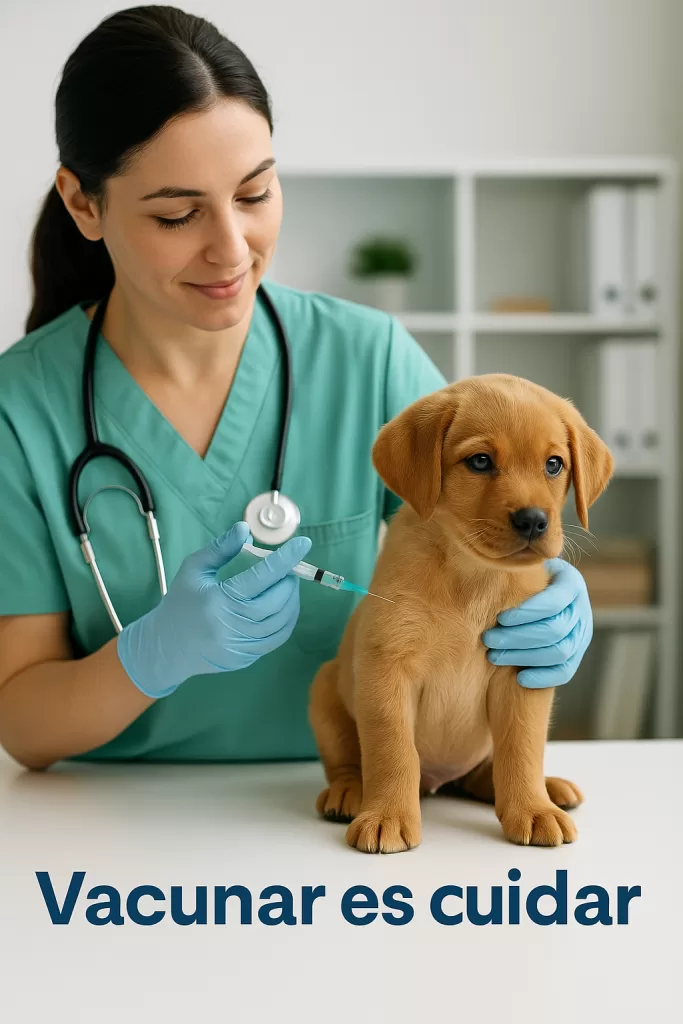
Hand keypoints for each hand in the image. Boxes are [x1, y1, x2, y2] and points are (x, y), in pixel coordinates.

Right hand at [117, 521, 311, 697]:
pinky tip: (283, 606)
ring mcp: (240, 646)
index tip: (303, 543)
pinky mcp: (246, 658)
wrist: (165, 647)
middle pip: (276, 601)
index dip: (284, 559)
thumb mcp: (193, 570)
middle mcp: (231, 625)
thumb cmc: (180, 602)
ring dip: (291, 600)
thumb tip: (245, 529)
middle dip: (288, 581)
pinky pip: (277, 638)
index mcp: (217, 600)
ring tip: (287, 585)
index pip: (260, 577)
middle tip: (289, 569)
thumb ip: (220, 548)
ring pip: (281, 621)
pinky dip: (286, 619)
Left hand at [482, 558, 592, 688]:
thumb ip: (517, 569)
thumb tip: (495, 568)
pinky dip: (543, 677)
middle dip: (517, 637)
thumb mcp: (524, 566)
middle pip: (555, 630)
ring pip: (560, 652)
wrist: (540, 592)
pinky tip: (519, 678)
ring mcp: (582, 633)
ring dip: (524, 656)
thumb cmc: (524, 577)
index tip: (500, 618)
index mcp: (571, 583)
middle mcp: (581, 608)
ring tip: (494, 655)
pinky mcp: (576, 654)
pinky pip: (565, 671)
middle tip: (488, 639)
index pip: (553, 602)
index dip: (526, 613)